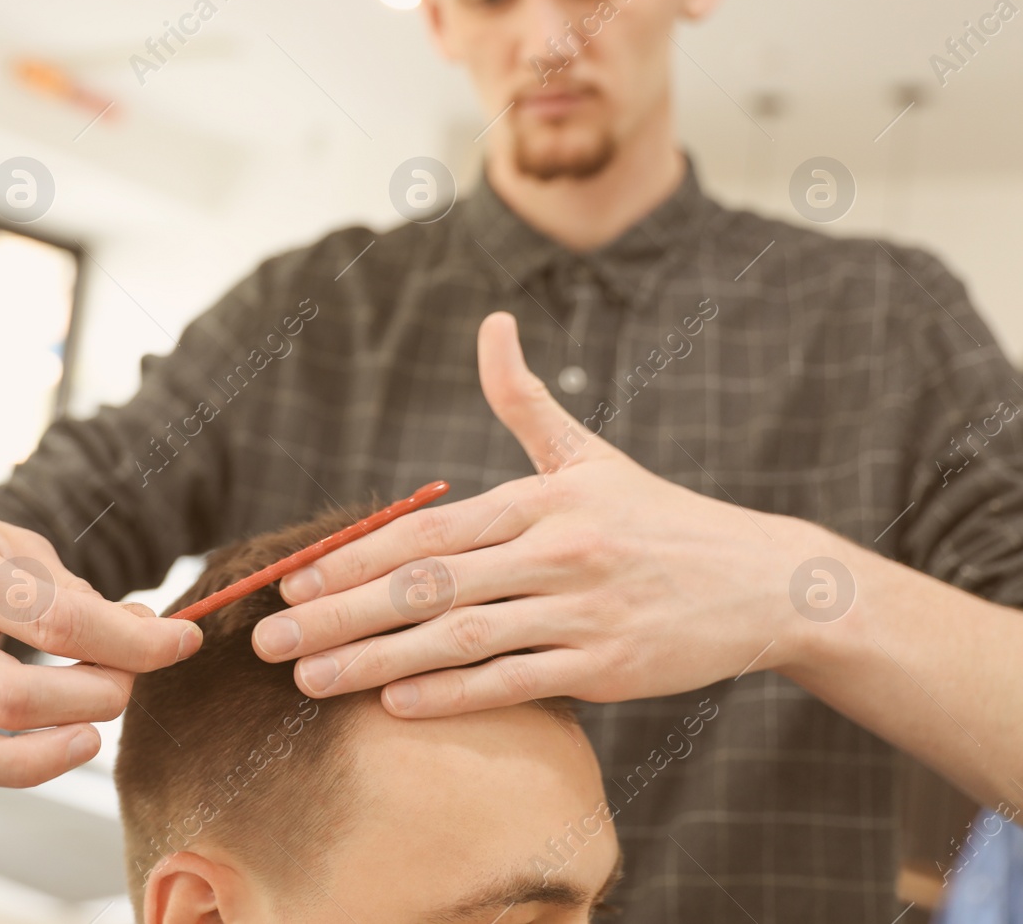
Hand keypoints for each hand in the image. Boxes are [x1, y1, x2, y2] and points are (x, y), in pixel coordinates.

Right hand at [0, 508, 201, 861]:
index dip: (131, 642)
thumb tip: (146, 635)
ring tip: (84, 740)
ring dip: (31, 761)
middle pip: (10, 695)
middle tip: (124, 685)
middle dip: (93, 699)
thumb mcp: (8, 542)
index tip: (180, 643)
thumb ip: (72, 591)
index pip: (53, 619)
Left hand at [250, 311, 819, 716]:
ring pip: (460, 638)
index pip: (429, 529)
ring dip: (377, 662)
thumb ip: (525, 399)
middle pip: (428, 585)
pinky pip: (516, 682)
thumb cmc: (659, 519)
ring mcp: (581, 611)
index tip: (292, 579)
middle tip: (269, 639)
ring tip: (309, 679)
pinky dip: (455, 696)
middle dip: (341, 614)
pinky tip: (395, 708)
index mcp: (541, 499)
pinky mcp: (608, 667)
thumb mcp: (590, 454)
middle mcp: (556, 551)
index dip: (355, 555)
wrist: (763, 581)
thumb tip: (492, 324)